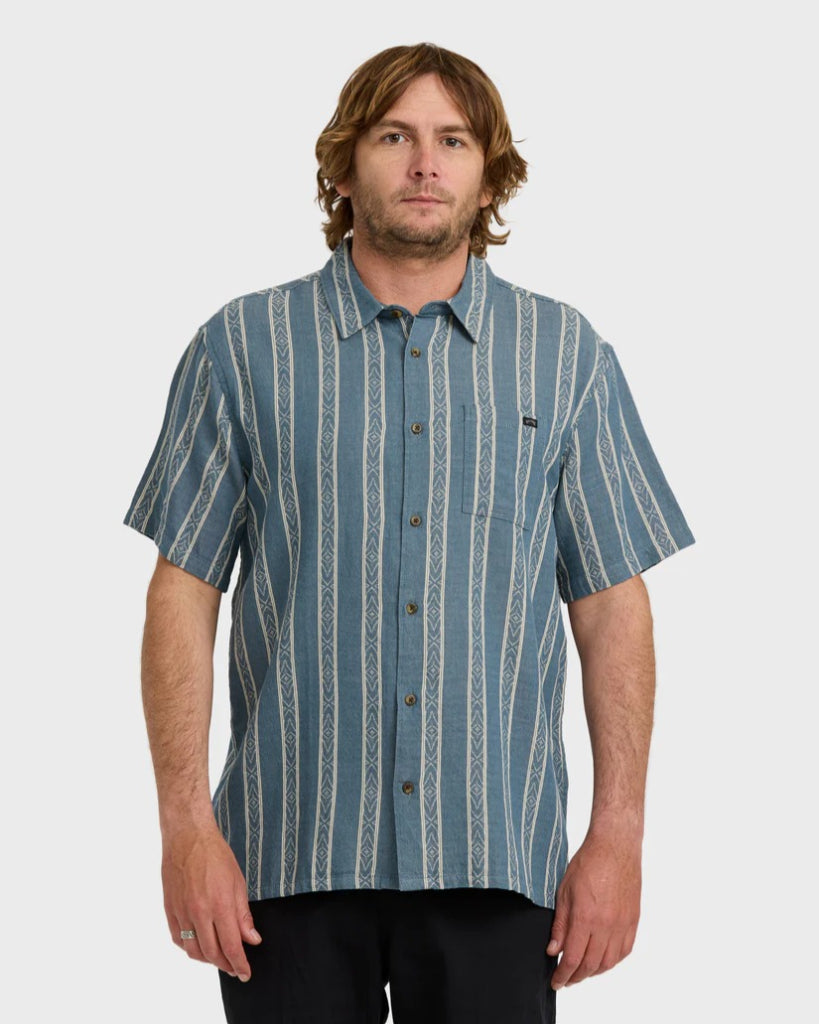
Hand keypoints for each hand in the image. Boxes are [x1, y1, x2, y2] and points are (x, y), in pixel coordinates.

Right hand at [161, 825, 261, 980]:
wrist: (188, 837)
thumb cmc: (216, 855)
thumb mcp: (238, 882)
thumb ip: (243, 915)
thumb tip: (252, 939)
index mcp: (219, 905)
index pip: (232, 946)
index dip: (240, 964)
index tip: (246, 973)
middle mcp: (199, 912)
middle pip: (212, 953)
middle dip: (226, 965)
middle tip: (235, 968)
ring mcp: (181, 912)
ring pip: (193, 951)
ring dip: (207, 960)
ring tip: (219, 959)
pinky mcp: (169, 909)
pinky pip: (178, 939)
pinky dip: (190, 948)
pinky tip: (199, 945)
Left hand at [546, 829, 640, 989]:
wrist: (615, 847)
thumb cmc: (587, 864)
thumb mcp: (564, 891)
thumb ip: (560, 924)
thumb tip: (553, 950)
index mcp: (585, 917)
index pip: (572, 958)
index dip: (562, 975)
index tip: (555, 982)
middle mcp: (606, 925)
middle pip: (590, 965)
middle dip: (576, 977)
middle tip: (566, 979)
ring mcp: (622, 924)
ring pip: (608, 962)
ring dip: (593, 971)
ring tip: (581, 971)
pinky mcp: (633, 921)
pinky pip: (623, 951)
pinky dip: (611, 961)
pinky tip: (602, 960)